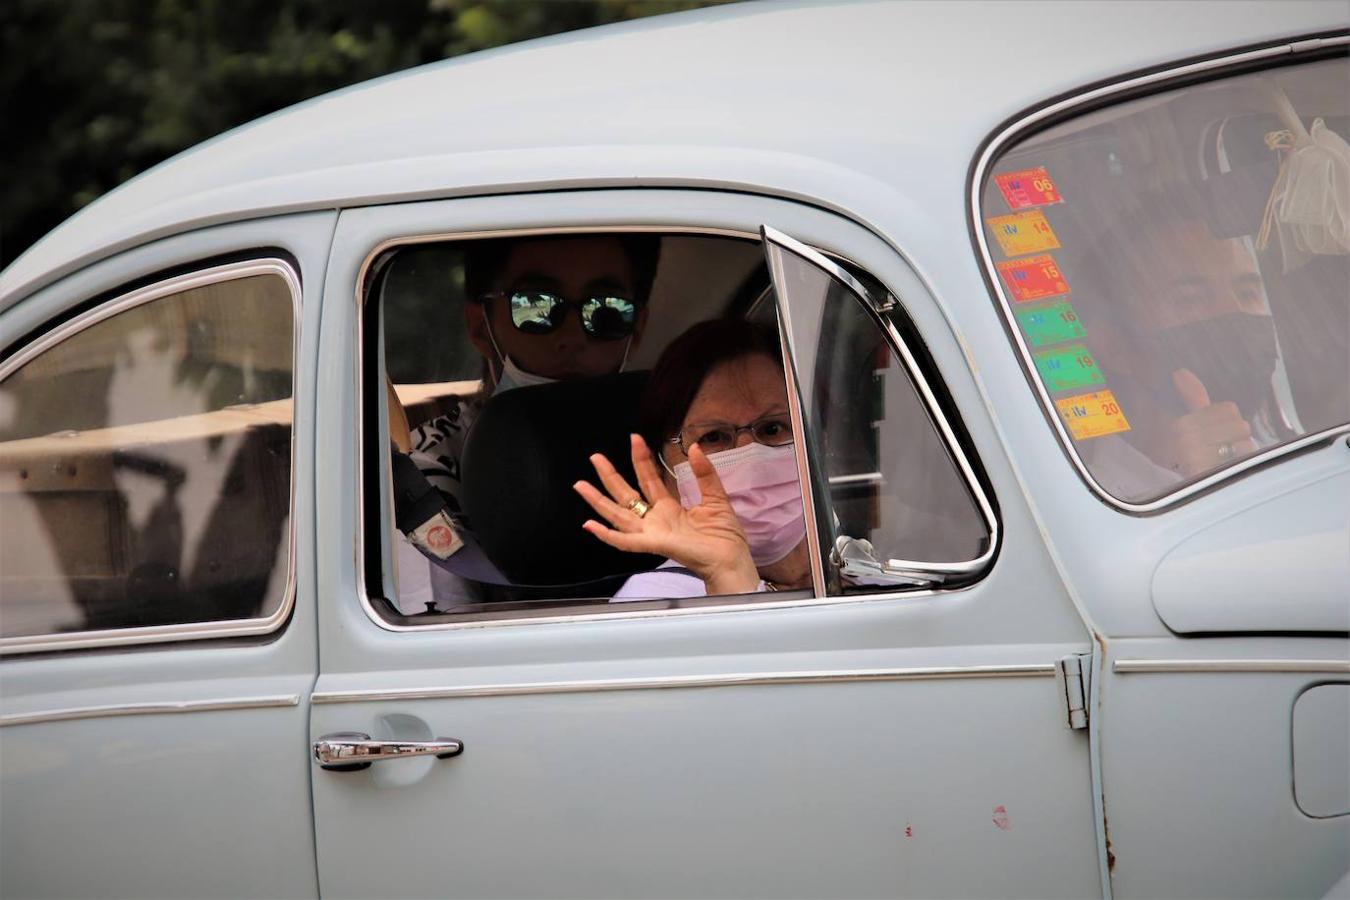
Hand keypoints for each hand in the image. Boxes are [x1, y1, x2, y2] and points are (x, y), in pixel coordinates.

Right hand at [573, 434, 760, 594]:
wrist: (730, 560)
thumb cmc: (724, 536)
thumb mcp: (715, 497)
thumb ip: (704, 473)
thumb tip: (695, 447)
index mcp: (669, 508)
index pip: (649, 479)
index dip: (641, 459)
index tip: (635, 438)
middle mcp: (655, 520)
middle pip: (626, 495)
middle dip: (610, 476)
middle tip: (595, 457)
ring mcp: (651, 533)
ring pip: (618, 515)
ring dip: (598, 501)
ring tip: (580, 485)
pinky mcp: (653, 545)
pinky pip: (625, 542)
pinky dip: (607, 535)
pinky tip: (590, 525)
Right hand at [1164, 369, 1256, 476]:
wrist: (1194, 499)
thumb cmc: (1197, 460)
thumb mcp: (1191, 429)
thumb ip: (1192, 398)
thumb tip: (1180, 372)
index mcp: (1182, 424)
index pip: (1228, 409)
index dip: (1228, 424)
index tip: (1215, 438)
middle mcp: (1186, 436)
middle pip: (1239, 424)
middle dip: (1236, 439)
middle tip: (1221, 452)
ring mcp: (1198, 453)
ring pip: (1245, 440)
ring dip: (1240, 453)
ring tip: (1224, 462)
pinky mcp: (1211, 468)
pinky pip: (1244, 455)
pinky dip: (1241, 464)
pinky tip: (1227, 470)